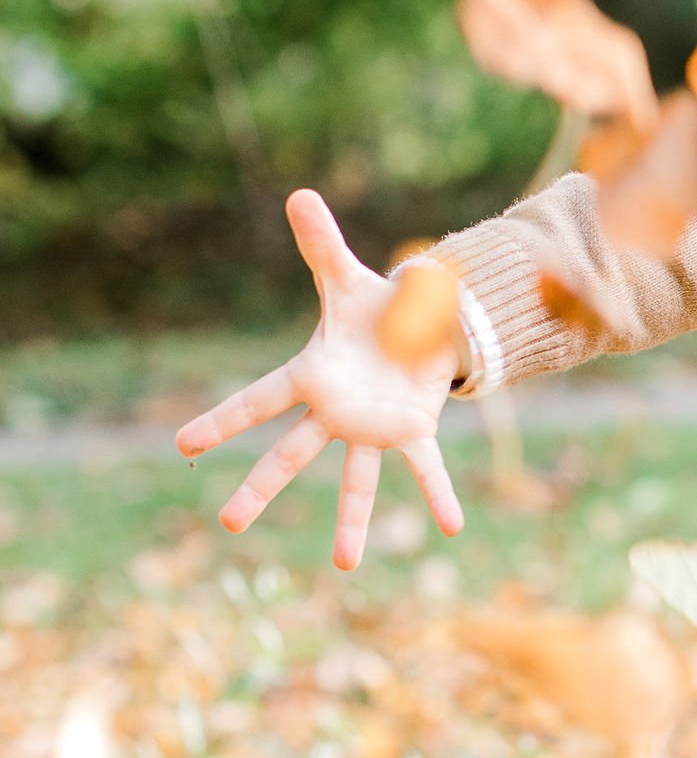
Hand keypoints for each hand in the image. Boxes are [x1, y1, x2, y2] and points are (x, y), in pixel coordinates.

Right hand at [177, 189, 466, 572]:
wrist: (422, 327)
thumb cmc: (376, 308)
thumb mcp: (348, 276)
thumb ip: (322, 243)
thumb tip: (299, 194)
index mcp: (312, 376)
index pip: (258, 399)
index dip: (221, 420)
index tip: (183, 443)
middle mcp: (335, 412)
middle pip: (290, 454)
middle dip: (260, 488)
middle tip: (228, 524)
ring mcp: (370, 429)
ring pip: (355, 479)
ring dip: (351, 520)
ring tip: (344, 563)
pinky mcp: (411, 432)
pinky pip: (425, 467)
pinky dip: (438, 493)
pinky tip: (452, 525)